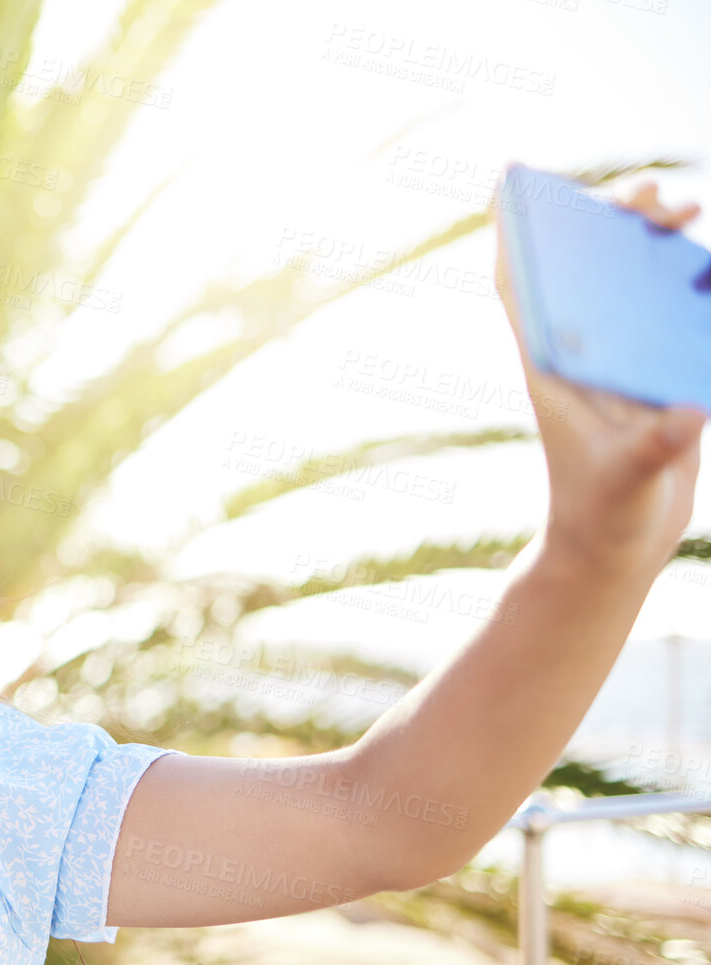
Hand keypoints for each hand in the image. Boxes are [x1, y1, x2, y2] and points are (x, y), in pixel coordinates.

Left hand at [494, 177, 705, 573]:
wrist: (616, 548)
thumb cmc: (601, 515)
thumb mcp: (625, 480)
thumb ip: (654, 449)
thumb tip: (687, 414)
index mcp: (550, 368)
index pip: (521, 288)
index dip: (511, 233)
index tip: (513, 178)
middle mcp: (580, 354)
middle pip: (583, 270)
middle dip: (609, 222)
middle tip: (651, 195)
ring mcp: (617, 360)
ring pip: (627, 282)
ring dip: (650, 241)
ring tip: (682, 207)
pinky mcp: (653, 372)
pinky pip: (667, 310)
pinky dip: (688, 280)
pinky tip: (709, 263)